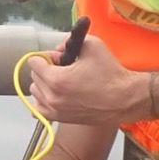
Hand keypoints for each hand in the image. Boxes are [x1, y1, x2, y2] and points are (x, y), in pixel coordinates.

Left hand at [26, 34, 150, 125]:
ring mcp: (54, 110)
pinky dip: (44, 99)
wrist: (124, 99)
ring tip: (63, 81)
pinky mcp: (59, 119)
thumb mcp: (92, 45)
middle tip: (65, 68)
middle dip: (46, 69)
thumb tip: (58, 48)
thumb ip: (70, 41)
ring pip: (35, 91)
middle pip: (34, 76)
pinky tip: (56, 94)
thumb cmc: (111, 74)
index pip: (34, 62)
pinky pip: (38, 108)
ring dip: (44, 84)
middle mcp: (52, 97)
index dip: (48, 56)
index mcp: (56, 79)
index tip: (60, 57)